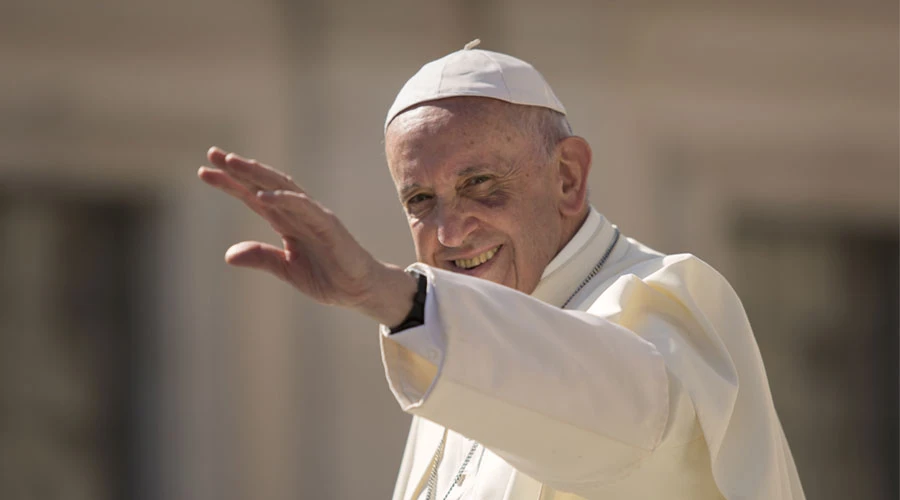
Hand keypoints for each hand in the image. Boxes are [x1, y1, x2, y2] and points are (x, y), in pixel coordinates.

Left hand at [198, 147, 415, 324]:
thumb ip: (261, 258)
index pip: (253, 197)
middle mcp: (298, 212)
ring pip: (282, 187)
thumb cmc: (329, 278)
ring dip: (257, 174)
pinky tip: (261, 195)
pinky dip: (282, 199)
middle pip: (264, 184)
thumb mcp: (287, 270)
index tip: (204, 171)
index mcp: (287, 222)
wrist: (360, 290)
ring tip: (232, 163)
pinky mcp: (328, 224)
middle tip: (213, 154)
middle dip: (238, 169)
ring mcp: (314, 215)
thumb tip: (228, 255)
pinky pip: (303, 207)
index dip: (230, 183)